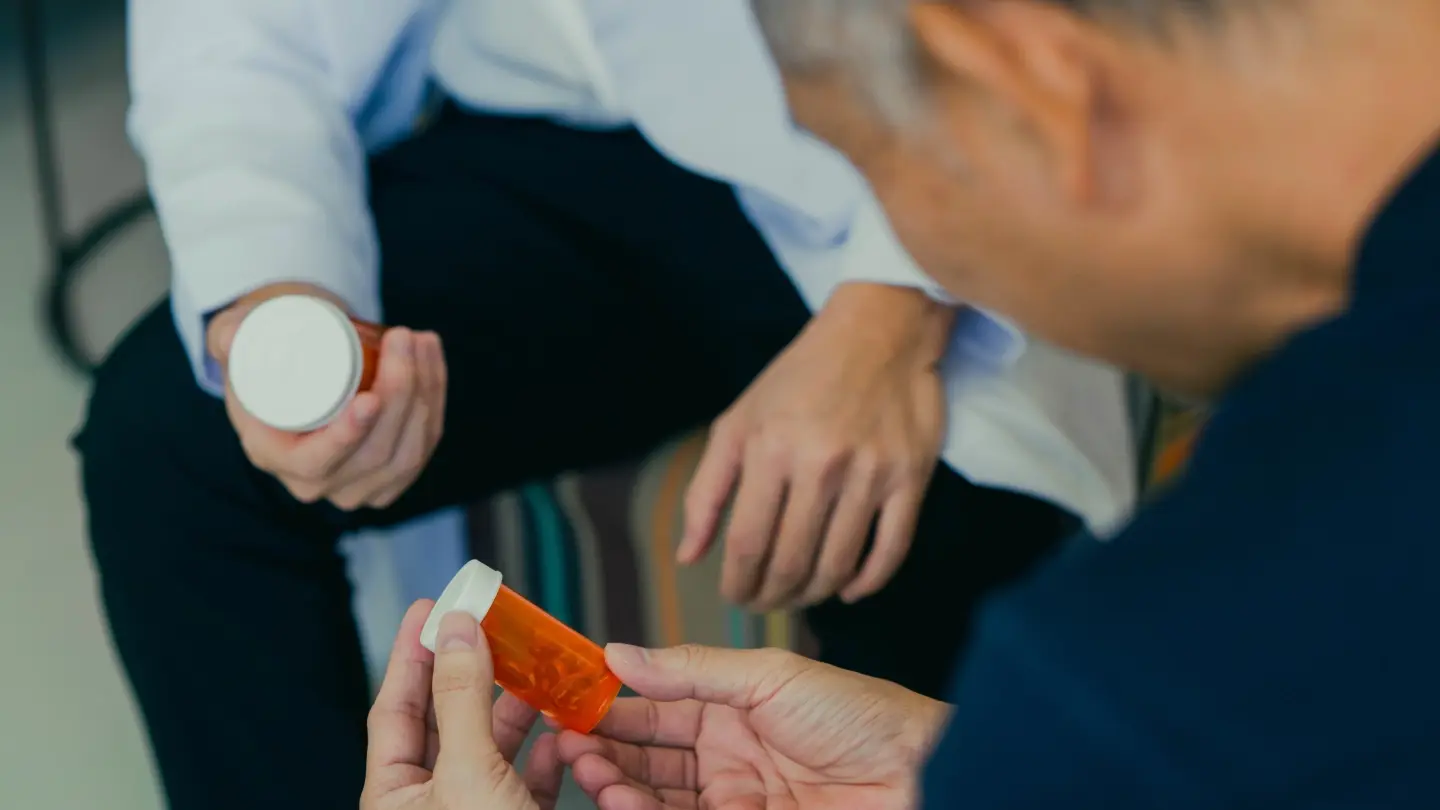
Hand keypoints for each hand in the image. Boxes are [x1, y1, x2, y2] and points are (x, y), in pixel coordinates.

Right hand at [208, 282, 447, 509]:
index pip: (317, 463)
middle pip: (376, 453)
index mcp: (276, 458)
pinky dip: (435, 401)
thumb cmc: (263, 352)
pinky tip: (432, 361)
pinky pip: (425, 444)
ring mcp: (362, 484)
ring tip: (420, 340)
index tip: (369, 397)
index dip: (348, 437)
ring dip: (425, 392)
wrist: (294, 367)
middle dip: (402, 392)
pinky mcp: (395, 472)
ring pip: (409, 450)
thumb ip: (228, 334)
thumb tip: (235, 336)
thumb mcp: (234, 342)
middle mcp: (320, 483)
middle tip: (402, 337)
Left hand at [363, 601, 563, 809]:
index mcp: (396, 797)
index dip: (411, 655)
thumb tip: (457, 630)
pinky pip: (530, 779)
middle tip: (482, 624)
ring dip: (516, 711)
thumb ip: (462, 700)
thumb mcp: (469, 774)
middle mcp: (433, 802)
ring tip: (530, 669)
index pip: (395, 710)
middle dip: (469, 672)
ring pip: (493, 747)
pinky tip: (558, 735)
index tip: (428, 610)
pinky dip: (546, 755)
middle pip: (447, 721)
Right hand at [557, 643, 947, 809]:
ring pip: (657, 796)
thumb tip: (619, 653)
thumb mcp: (767, 676)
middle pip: (647, 757)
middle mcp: (726, 755)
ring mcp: (735, 798)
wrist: (918, 773)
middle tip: (567, 745)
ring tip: (589, 770)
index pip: (654, 708)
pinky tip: (622, 798)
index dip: (608, 706)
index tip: (566, 704)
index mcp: (730, 708)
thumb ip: (690, 670)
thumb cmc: (858, 714)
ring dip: (617, 784)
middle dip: (603, 750)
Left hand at [681, 283, 951, 609]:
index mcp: (770, 450)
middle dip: (773, 596)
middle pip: (792, 562)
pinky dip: (868, 581)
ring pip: (839, 564)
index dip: (739, 585)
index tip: (737, 597)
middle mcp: (819, 465)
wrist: (879, 332)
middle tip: (767, 602)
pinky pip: (890, 550)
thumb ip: (707, 491)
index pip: (748, 545)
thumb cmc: (800, 377)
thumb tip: (689, 556)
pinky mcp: (910, 478)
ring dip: (816, 594)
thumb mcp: (739, 421)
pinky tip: (849, 589)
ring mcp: (869, 474)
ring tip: (802, 595)